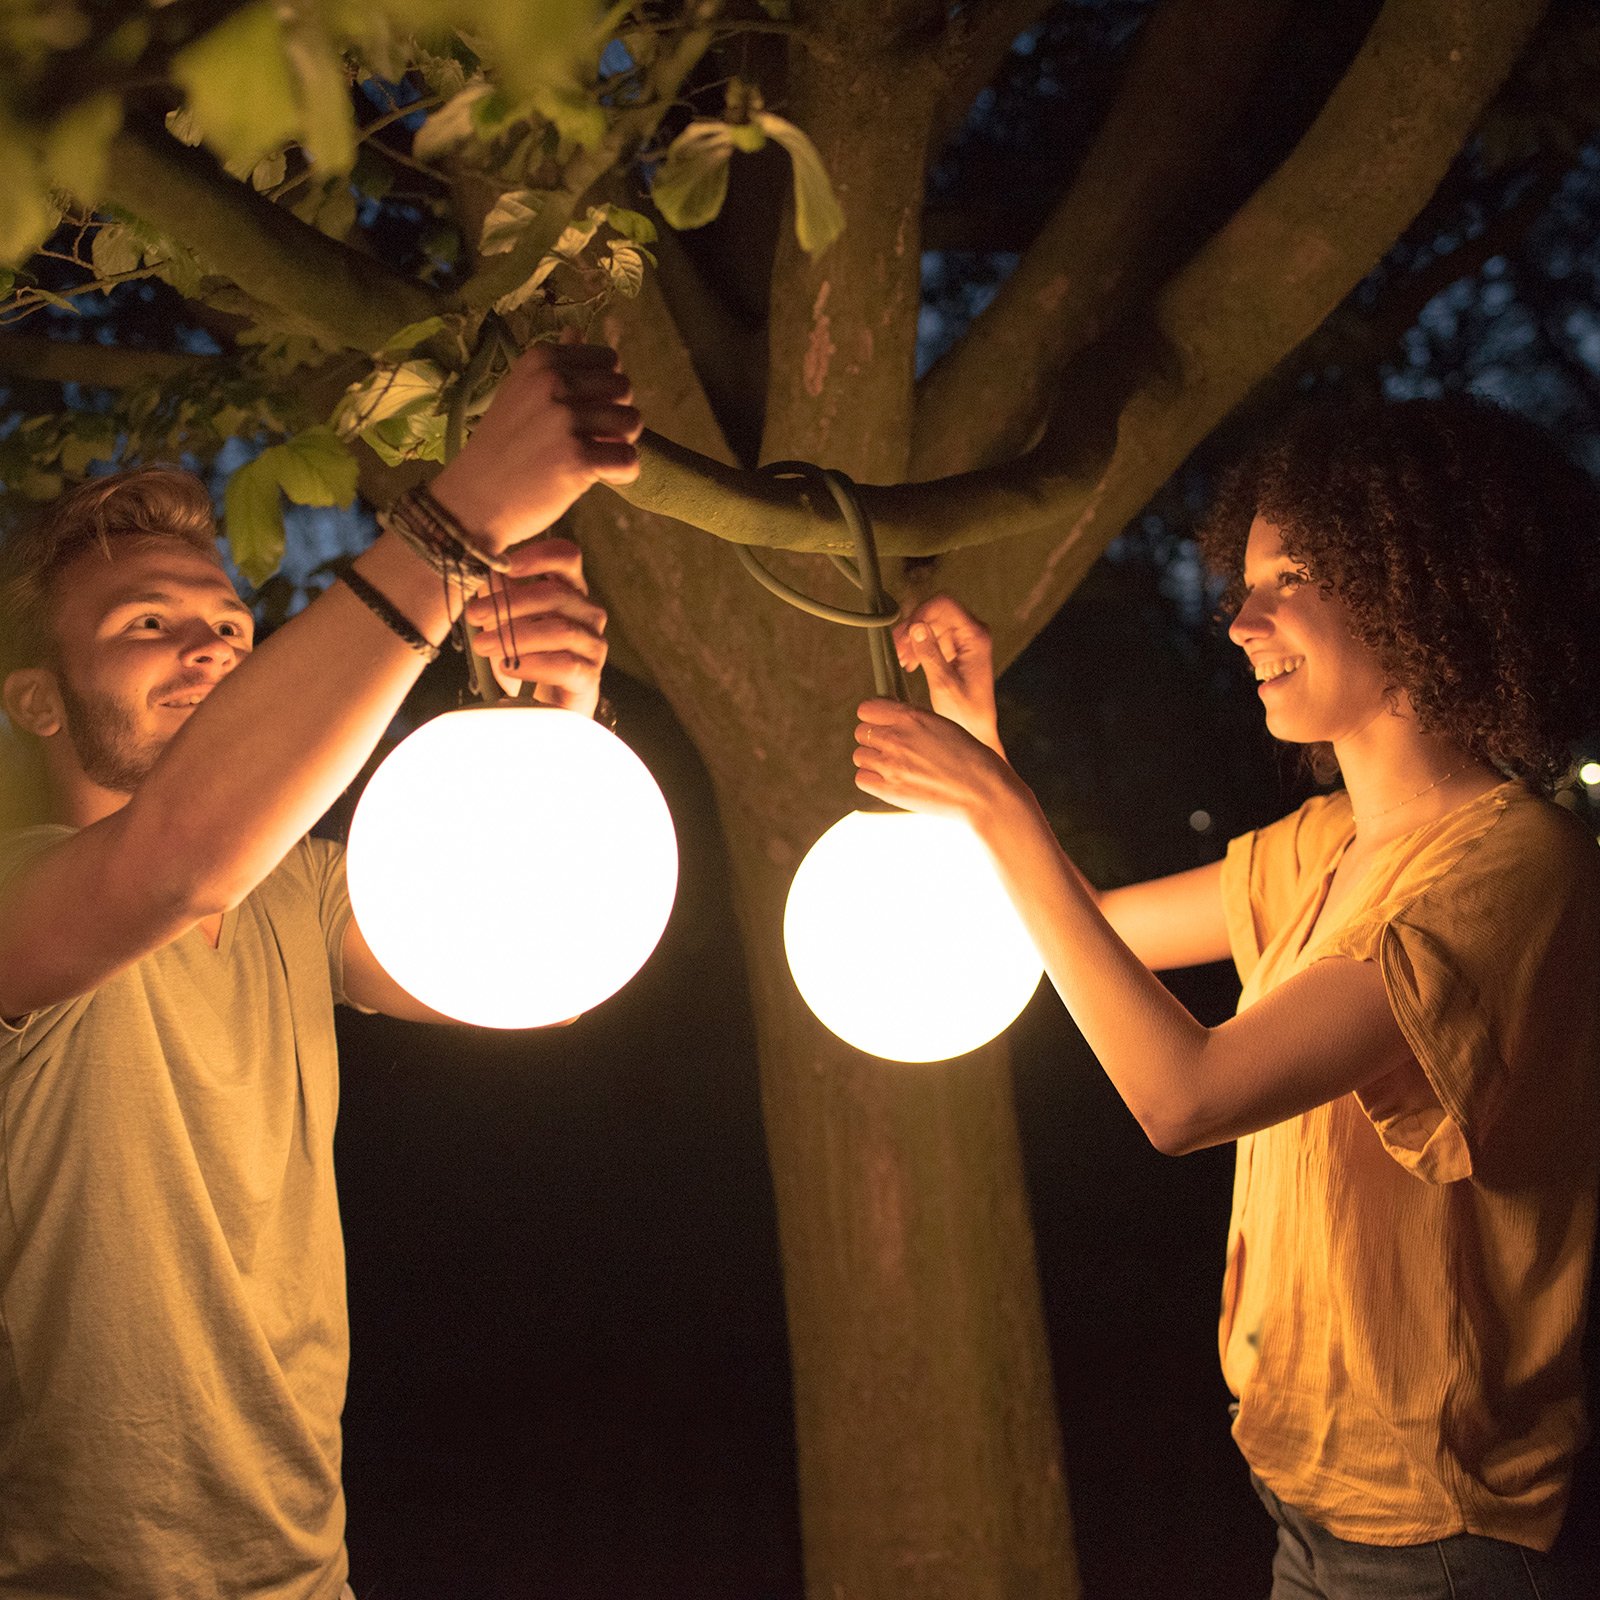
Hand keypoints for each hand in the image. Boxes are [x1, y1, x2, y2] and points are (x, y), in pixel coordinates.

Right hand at [430, 342, 641, 553]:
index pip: (609, 360)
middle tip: (592, 439)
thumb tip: (577, 330)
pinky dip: (622, 473)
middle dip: (617, 415)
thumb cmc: (502, 448)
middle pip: (624, 389)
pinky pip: (629, 459)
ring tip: (595, 458)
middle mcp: (553, 383)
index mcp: (541, 361)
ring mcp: (565, 420)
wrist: (474, 500)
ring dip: (621, 444)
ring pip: (632, 422)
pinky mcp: (577, 459)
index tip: (586, 411)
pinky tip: (600, 478)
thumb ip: (554, 366)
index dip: (607, 389)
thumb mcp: (520, 393)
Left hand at [463, 537, 606, 716]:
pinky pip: (565, 665)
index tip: (504, 566)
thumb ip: (500, 596)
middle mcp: (587, 614)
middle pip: (556, 594)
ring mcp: (593, 645)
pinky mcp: (590, 676)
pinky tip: (508, 668)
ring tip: (482, 645)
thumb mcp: (509, 622)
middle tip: (475, 613)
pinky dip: (532, 664)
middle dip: (511, 602)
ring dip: (514, 636)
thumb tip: (482, 574)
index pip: (567, 557)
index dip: (538, 555)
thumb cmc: (527, 656)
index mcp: (570, 591)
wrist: (548, 707)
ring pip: (559, 630)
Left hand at [853, 697, 1016, 822]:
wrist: (983, 792)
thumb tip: (891, 720)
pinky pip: (861, 778)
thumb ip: (913, 721)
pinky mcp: (889, 790)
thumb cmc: (970, 758)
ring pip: (859, 755)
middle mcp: (897, 738)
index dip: (874, 716)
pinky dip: (871, 779)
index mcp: (911, 717)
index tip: (882, 724)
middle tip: (892, 749)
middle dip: (874, 738)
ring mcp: (891, 765)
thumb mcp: (942, 725)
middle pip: (861, 732)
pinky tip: (890, 781)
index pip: (867, 709)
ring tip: (894, 766)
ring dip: (872, 760)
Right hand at [893, 596, 1002, 754]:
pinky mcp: (958, 650)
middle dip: (913, 628)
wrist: (977, 730)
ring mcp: (966, 641)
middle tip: (897, 650)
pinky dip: (919, 647)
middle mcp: (973, 633)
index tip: (904, 634)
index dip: (920, 613)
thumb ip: (930, 653)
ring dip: (913, 639)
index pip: (944, 604)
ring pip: (932, 624)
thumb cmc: (965, 713)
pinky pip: (934, 638)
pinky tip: (909, 664)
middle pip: (936, 612)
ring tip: (901, 660)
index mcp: (975, 636)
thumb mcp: (943, 684)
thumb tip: (916, 627)